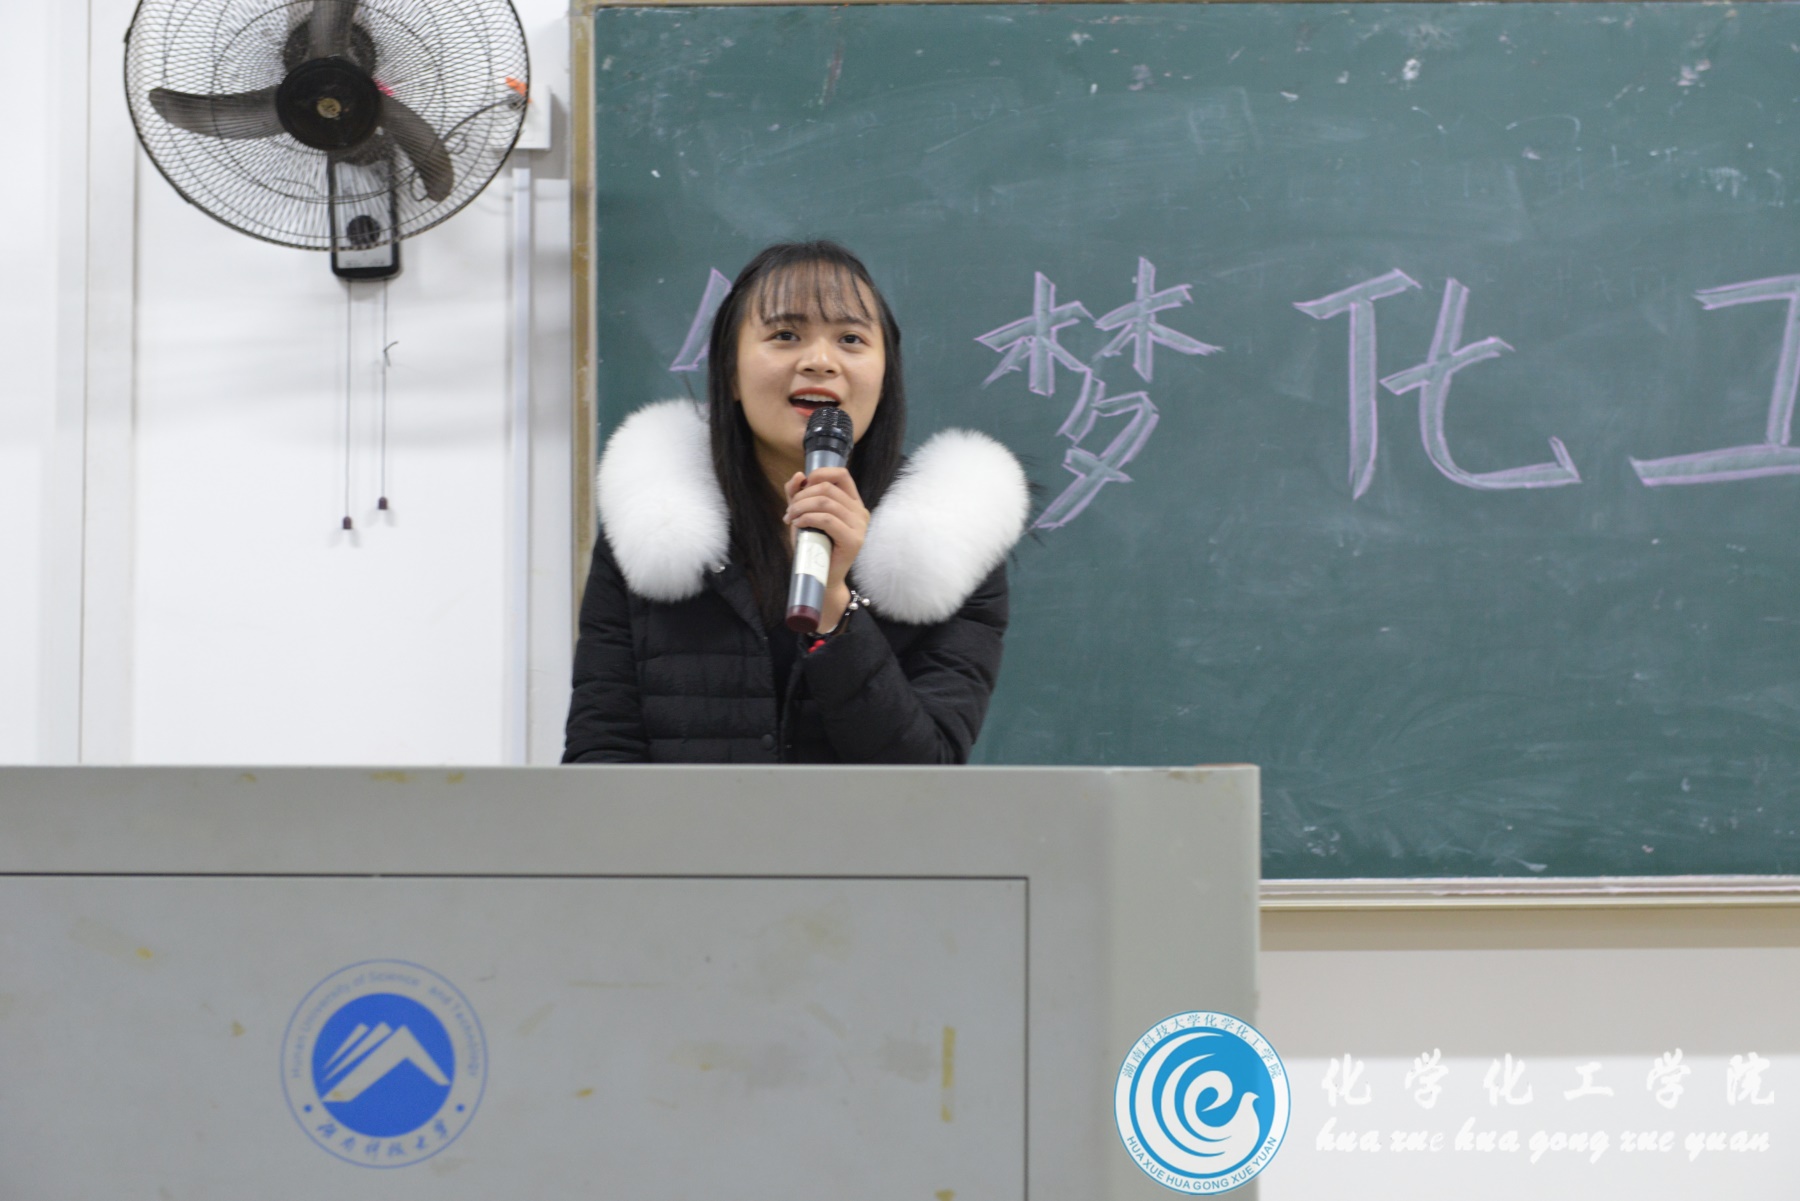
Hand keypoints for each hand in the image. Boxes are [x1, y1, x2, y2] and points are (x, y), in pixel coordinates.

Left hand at [784, 466, 868, 630]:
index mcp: (852, 503)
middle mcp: (860, 512)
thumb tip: (798, 476)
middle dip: (802, 496)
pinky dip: (808, 518)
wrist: (820, 577)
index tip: (801, 487)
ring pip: (826, 503)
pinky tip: (798, 524)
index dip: (818, 474)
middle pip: (828, 488)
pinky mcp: (854, 540)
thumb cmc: (813, 546)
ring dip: (801, 507)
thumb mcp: (803, 515)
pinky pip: (828, 520)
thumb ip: (798, 495)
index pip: (841, 474)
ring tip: (790, 518)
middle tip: (789, 511)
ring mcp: (860, 526)